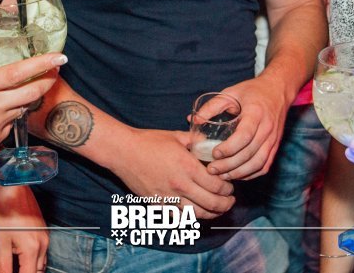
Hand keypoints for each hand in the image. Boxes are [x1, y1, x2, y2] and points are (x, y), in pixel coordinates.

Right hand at [0, 50, 65, 173]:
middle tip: (55, 70)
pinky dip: (8, 114)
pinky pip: (9, 123)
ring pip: (21, 108)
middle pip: (31, 93)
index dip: (42, 64)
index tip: (60, 56)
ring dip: (26, 97)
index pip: (18, 73)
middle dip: (47, 80)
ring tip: (22, 88)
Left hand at [0, 182, 47, 272]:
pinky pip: (41, 253)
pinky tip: (21, 258)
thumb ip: (3, 267)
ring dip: (30, 270)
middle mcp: (43, 245)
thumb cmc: (4, 213)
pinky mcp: (43, 231)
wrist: (12, 188)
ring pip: (41, 264)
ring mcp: (45, 237)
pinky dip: (32, 260)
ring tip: (16, 267)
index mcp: (33, 250)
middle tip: (10, 269)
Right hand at [112, 128, 234, 218]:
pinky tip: (197, 212)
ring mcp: (168, 197)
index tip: (230, 186)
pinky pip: (179, 217)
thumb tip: (211, 142)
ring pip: (197, 214)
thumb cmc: (149, 141)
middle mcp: (180, 185)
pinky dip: (192, 217)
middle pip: (211, 203)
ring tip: (218, 209)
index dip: (227, 188)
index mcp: (187, 167)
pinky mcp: (158, 204)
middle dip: (225, 204)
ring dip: (212, 213)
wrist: (123, 151)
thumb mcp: (177, 136)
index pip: (216, 185)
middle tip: (230, 201)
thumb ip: (197, 140)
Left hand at [205, 78, 291, 180]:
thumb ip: (212, 106)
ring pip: (258, 163)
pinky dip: (251, 174)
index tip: (214, 153)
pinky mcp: (275, 146)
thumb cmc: (252, 91)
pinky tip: (237, 175)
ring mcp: (273, 139)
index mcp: (256, 113)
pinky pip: (265, 166)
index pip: (244, 136)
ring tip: (222, 176)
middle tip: (211, 169)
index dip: (229, 148)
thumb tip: (193, 120)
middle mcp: (267, 128)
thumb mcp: (231, 92)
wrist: (278, 90)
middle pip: (249, 153)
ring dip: (239, 173)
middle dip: (229, 165)